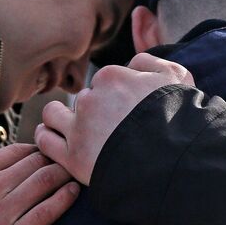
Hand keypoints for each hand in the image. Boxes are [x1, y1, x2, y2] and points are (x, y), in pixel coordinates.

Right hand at [0, 143, 78, 224]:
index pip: (19, 150)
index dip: (39, 150)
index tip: (50, 154)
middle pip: (36, 163)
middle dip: (56, 158)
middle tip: (70, 160)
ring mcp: (1, 213)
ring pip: (44, 182)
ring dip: (64, 174)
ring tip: (75, 173)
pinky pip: (45, 213)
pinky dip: (64, 199)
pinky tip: (73, 192)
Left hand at [35, 53, 193, 184]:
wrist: (175, 162)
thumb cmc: (180, 120)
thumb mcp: (176, 77)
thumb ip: (150, 62)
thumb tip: (132, 63)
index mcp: (112, 77)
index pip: (104, 82)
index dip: (115, 96)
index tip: (125, 110)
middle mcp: (90, 100)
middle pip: (83, 99)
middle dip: (93, 110)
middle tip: (110, 128)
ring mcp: (78, 129)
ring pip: (54, 114)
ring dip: (60, 118)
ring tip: (73, 128)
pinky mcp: (72, 157)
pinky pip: (45, 139)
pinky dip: (47, 136)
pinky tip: (54, 137)